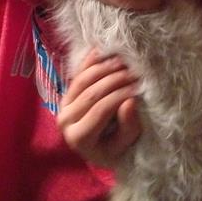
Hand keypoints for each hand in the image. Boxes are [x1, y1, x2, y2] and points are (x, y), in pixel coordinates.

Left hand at [57, 49, 140, 167]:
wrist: (99, 150)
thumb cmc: (115, 150)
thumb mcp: (124, 145)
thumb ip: (128, 127)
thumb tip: (131, 101)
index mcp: (78, 138)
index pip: (100, 110)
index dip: (119, 96)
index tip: (138, 87)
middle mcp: (65, 120)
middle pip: (91, 93)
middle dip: (115, 80)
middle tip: (135, 72)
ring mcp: (63, 104)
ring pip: (82, 80)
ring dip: (104, 67)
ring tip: (124, 62)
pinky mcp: (66, 93)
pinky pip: (78, 73)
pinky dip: (90, 60)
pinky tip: (104, 50)